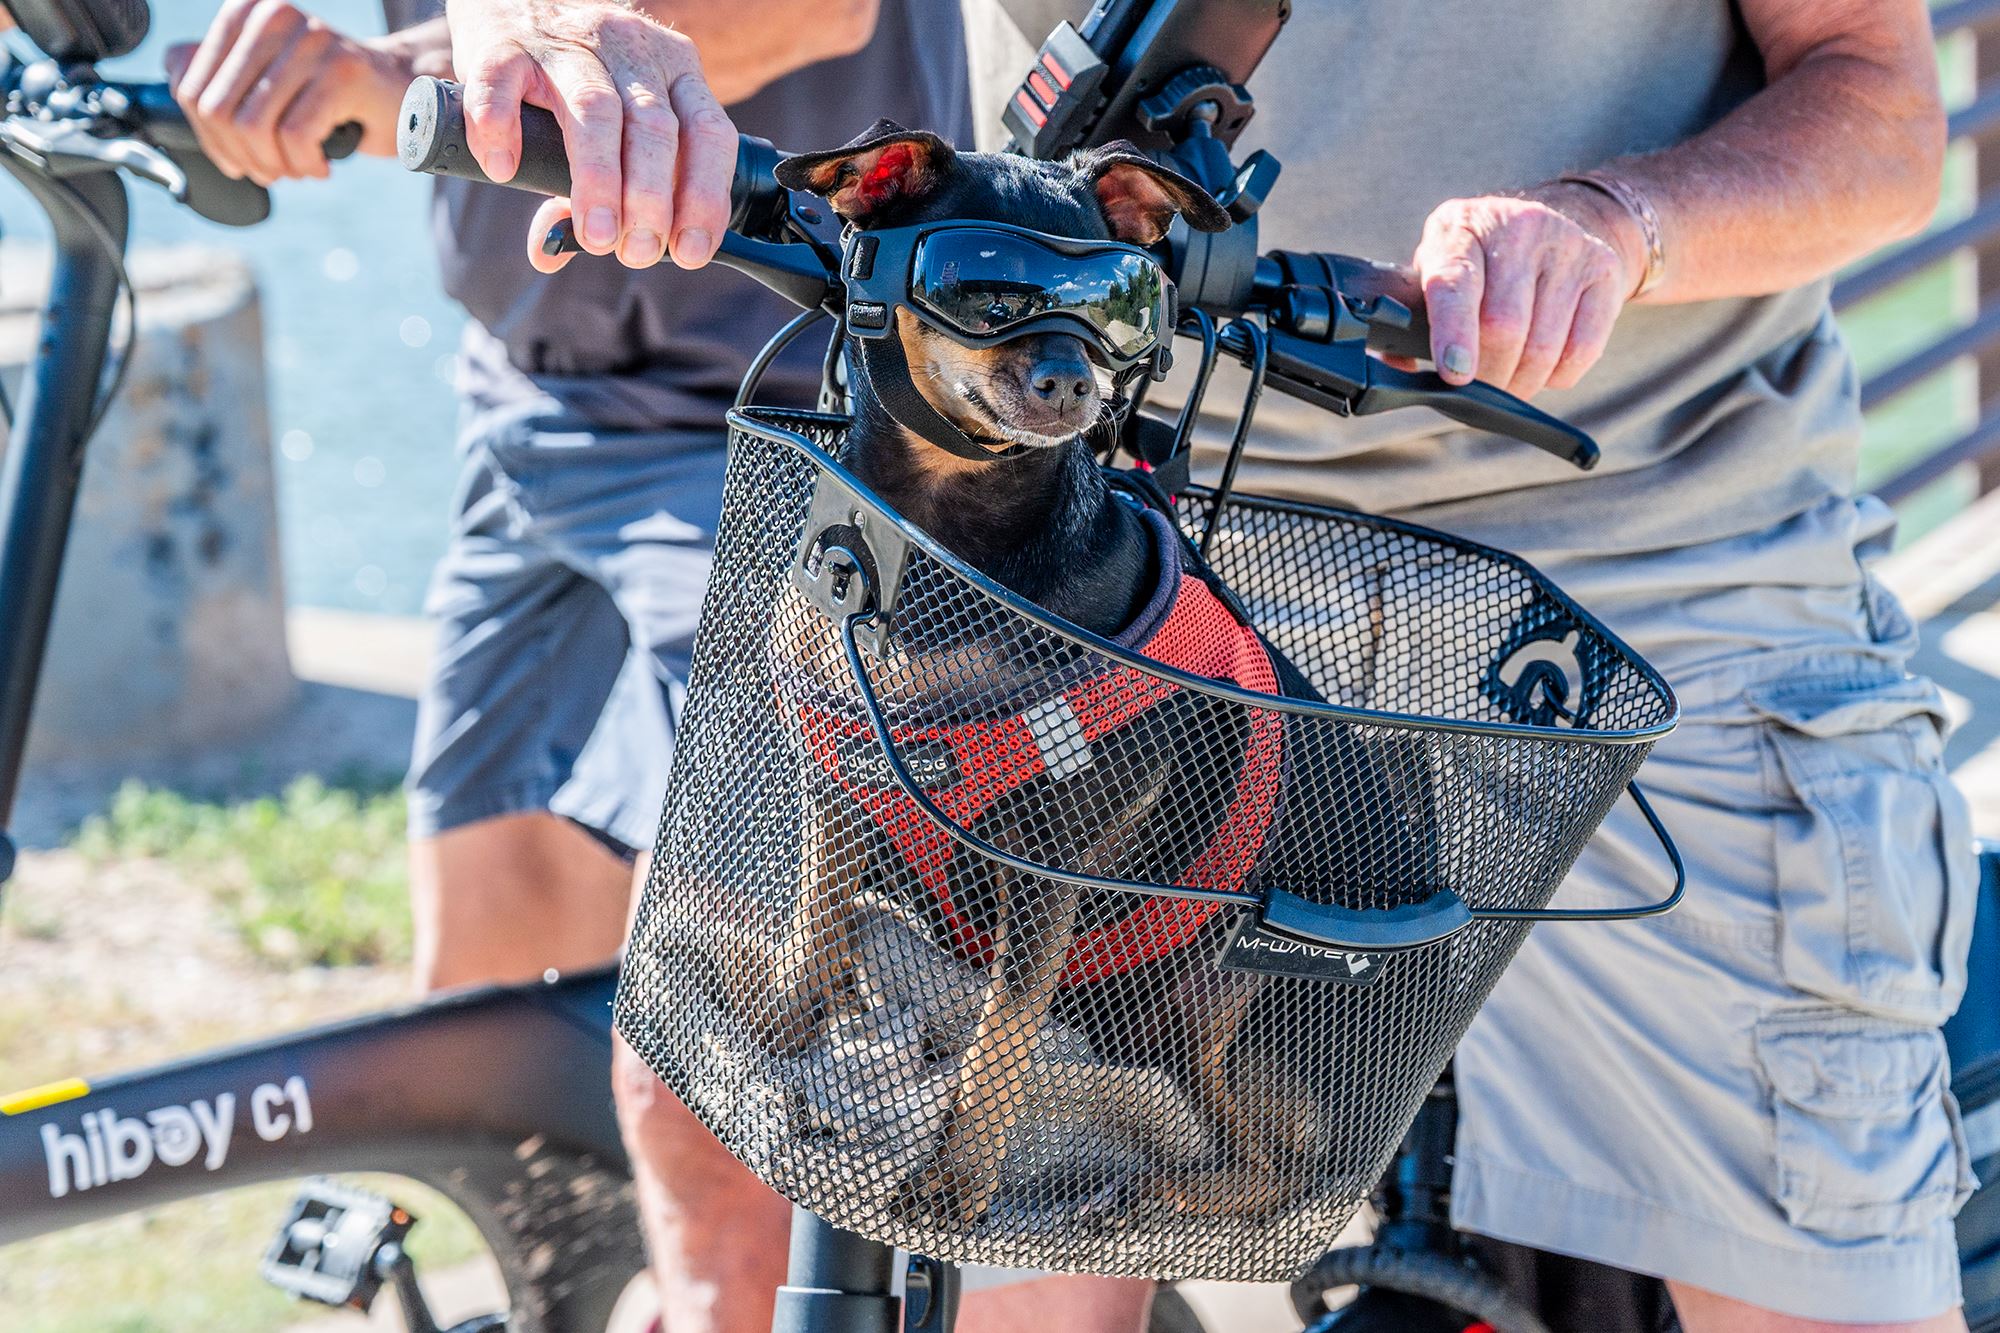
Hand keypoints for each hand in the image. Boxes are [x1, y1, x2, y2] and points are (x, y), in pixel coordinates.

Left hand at [167, 2, 436, 184]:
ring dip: (273, 165)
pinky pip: (296, 136)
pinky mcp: (342, 72)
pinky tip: (320, 165)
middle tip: (270, 171)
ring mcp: (310, 41)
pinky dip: (304, 164)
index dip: (208, 139)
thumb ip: (218, 74)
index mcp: (244, 12)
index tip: (237, 159)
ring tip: (295, 169)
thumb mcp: (267, 77)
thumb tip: (174, 76)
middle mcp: (273, 16)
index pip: (191, 87)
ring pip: (255, 125)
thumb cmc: (330, 93)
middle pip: (219, 110)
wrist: (404, 92)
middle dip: (241, 157)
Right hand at [447, 0, 736, 270]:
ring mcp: (568, 43)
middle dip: (651, 200)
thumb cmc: (573, 73)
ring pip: (595, 111)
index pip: (708, 134)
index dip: (704, 197)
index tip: (689, 251)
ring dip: (600, 180)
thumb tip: (554, 254)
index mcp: (675, 71)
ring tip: (595, 235)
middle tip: (637, 252)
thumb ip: (598, 186)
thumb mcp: (611, 119)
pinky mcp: (504, 39)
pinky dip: (503, 128)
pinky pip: (503, 83)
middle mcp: (630, 51)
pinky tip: (504, 170)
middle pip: (653, 129)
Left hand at [1397, 185, 1645, 399]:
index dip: (1453, 334)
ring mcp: (1566, 244)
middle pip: (1504, 325)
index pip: (1455, 284)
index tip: (1455, 374)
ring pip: (1544, 345)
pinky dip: (1557, 376)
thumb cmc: (1474, 265)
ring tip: (1507, 383)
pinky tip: (1541, 368)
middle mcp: (1518, 226)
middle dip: (1488, 376)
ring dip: (1521, 383)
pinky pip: (1583, 348)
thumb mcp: (1434, 272)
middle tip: (1478, 391)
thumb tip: (1397, 369)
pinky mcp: (1603, 269)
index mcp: (1461, 228)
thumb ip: (1410, 319)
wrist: (1545, 227)